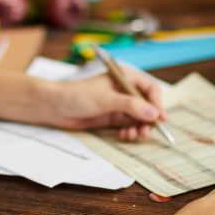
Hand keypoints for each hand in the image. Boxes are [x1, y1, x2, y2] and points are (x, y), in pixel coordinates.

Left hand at [41, 68, 165, 140]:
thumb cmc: (77, 95)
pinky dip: (130, 132)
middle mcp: (124, 91)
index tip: (159, 118)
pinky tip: (125, 136)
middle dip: (148, 120)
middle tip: (146, 133)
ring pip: (139, 118)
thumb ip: (130, 106)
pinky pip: (129, 126)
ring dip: (140, 128)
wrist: (54, 107)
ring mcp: (118, 105)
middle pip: (146, 106)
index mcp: (124, 78)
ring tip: (133, 136)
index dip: (156, 103)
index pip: (149, 89)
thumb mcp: (106, 99)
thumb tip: (154, 114)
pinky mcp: (112, 118)